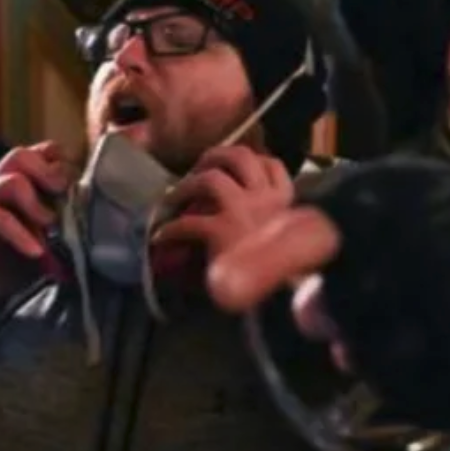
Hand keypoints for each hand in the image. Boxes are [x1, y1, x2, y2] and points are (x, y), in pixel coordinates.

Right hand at [0, 142, 73, 304]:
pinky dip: (20, 233)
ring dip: (36, 203)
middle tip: (62, 196)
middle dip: (48, 171)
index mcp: (25, 183)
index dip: (62, 162)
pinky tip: (35, 251)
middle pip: (22, 155)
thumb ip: (69, 224)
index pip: (43, 152)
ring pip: (10, 180)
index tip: (77, 186)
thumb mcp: (50, 239)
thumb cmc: (17, 257)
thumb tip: (104, 223)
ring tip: (50, 226)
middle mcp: (1, 184)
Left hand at [151, 146, 294, 265]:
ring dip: (188, 185)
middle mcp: (265, 199)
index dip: (252, 160)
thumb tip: (251, 225)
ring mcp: (242, 211)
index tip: (235, 168)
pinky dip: (172, 229)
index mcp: (284, 202)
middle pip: (241, 156)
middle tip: (200, 168)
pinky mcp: (221, 230)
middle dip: (217, 156)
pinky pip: (188, 222)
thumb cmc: (285, 274)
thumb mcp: (287, 240)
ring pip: (211, 178)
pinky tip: (162, 237)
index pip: (272, 165)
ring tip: (174, 197)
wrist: (280, 294)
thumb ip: (273, 225)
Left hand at [211, 157, 449, 430]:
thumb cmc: (442, 218)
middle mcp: (429, 240)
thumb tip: (307, 314)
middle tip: (388, 292)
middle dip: (350, 313)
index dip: (269, 255)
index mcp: (387, 195)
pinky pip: (426, 390)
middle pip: (342, 314)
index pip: (318, 226)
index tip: (221, 288)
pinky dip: (421, 378)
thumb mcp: (382, 209)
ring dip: (380, 350)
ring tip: (416, 318)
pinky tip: (442, 343)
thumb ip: (325, 247)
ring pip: (379, 359)